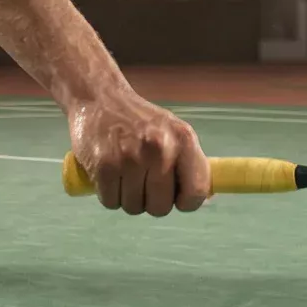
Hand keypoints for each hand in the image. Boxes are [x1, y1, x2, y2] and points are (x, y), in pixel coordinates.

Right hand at [68, 91, 209, 215]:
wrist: (99, 98)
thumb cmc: (140, 121)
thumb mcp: (173, 132)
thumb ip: (188, 163)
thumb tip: (206, 198)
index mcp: (183, 139)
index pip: (196, 191)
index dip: (186, 201)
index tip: (176, 197)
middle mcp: (160, 149)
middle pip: (161, 207)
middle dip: (151, 200)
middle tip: (142, 180)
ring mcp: (131, 158)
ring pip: (134, 208)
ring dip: (128, 197)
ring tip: (124, 173)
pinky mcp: (104, 166)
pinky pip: (111, 202)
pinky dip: (108, 194)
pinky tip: (108, 174)